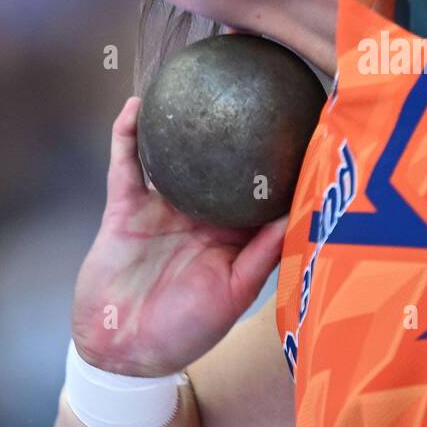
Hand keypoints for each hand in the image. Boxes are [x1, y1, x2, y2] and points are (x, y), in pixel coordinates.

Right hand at [71, 97, 287, 376]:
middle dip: (235, 123)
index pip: (261, 187)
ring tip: (196, 74)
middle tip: (253, 78)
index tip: (304, 120)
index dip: (281, 157)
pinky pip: (127, 163)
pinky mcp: (126, 207)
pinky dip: (129, 134)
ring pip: (174, 151)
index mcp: (234, 232)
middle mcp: (201, 212)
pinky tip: (137, 103)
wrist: (122, 351)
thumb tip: (297, 213)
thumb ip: (262, 254)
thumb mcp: (233, 294)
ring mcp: (162, 206)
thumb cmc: (185, 332)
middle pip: (221, 158)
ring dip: (181, 117)